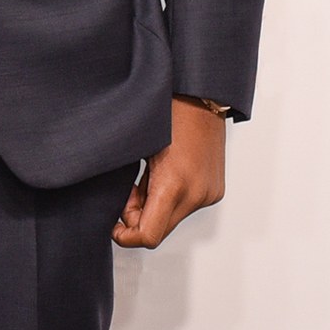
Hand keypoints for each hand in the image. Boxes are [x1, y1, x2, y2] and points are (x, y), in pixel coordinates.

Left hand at [112, 96, 227, 248]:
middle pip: (159, 231)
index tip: (113, 225)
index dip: (126, 236)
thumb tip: (124, 213)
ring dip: (154, 208)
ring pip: (171, 219)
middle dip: (138, 219)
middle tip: (130, 192)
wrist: (201, 93)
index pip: (148, 236)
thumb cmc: (167, 112)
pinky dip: (169, 199)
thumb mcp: (138, 151)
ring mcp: (209, 193)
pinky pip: (185, 206)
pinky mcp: (215, 190)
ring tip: (147, 177)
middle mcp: (197, 194)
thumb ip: (131, 188)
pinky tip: (164, 175)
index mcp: (175, 184)